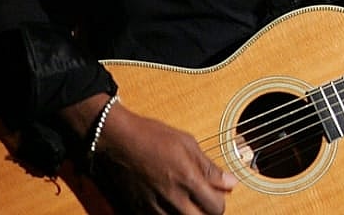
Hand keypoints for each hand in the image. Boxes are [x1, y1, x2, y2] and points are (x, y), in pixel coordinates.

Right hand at [91, 103, 237, 213]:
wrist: (113, 140)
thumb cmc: (150, 136)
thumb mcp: (186, 143)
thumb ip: (209, 167)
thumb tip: (231, 182)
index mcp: (187, 179)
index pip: (216, 208)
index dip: (219, 202)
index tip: (215, 195)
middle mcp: (171, 198)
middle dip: (205, 213)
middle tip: (202, 202)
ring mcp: (152, 208)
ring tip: (183, 201)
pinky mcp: (136, 212)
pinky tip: (166, 204)